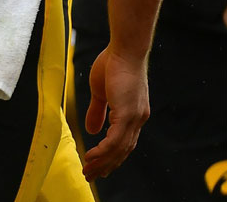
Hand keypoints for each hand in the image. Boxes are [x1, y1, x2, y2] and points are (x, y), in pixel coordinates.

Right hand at [82, 46, 150, 178]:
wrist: (125, 50)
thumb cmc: (113, 64)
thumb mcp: (101, 92)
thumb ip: (97, 111)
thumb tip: (91, 130)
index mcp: (134, 114)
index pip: (124, 142)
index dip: (112, 156)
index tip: (99, 166)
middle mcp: (138, 119)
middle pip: (122, 150)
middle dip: (106, 165)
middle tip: (91, 175)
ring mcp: (135, 117)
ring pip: (118, 149)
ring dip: (102, 161)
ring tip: (88, 170)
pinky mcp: (127, 113)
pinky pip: (115, 139)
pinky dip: (103, 150)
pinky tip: (91, 156)